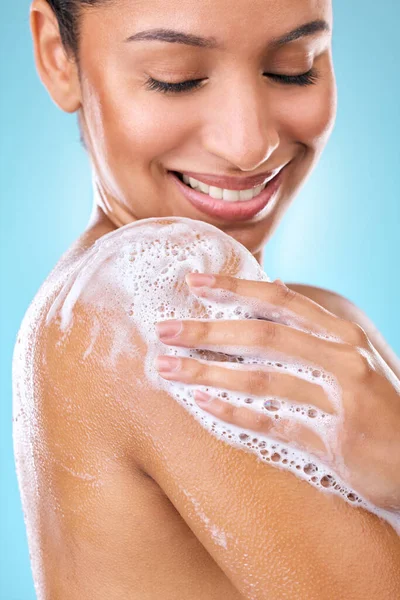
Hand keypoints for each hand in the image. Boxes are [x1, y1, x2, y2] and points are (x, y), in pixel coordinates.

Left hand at [155, 273, 399, 511]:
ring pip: (260, 378)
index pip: (281, 301)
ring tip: (167, 369)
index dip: (235, 289)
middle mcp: (343, 360)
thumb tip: (274, 288)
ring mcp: (339, 401)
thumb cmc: (376, 404)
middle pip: (262, 336)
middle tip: (164, 331)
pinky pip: (272, 423)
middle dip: (208, 331)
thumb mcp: (351, 355)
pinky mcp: (333, 442)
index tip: (194, 283)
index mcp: (343, 334)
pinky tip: (202, 405)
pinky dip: (234, 413)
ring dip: (207, 372)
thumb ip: (312, 327)